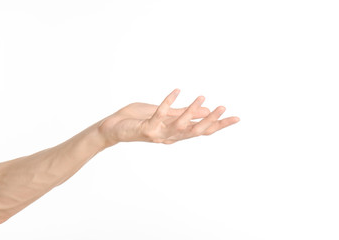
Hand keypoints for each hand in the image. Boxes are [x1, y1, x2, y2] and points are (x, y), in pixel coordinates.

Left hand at [98, 89, 239, 146]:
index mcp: (176, 133)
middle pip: (195, 131)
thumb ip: (183, 114)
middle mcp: (170, 136)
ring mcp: (159, 134)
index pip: (202, 130)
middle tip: (224, 108)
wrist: (113, 128)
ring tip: (203, 96)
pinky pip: (160, 115)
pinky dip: (169, 102)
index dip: (219, 125)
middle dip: (211, 121)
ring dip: (192, 111)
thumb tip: (204, 111)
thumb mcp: (165, 115)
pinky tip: (177, 90)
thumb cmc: (138, 120)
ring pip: (181, 126)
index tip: (237, 118)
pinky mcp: (147, 128)